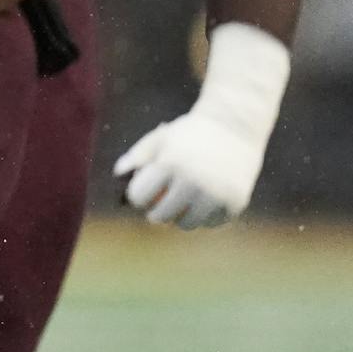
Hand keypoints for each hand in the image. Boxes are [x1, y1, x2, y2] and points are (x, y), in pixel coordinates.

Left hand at [114, 21, 288, 229]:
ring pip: (187, 224)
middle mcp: (194, 181)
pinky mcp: (235, 203)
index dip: (137, 197)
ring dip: (179, 219)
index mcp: (170, 163)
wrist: (234, 127)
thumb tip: (117, 174)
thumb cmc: (190, 133)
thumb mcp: (161, 137)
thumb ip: (138, 155)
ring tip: (178, 209)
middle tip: (156, 211)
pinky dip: (204, 218)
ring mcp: (216, 194)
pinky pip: (210, 223)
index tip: (141, 195)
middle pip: (161, 216)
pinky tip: (201, 206)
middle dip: (154, 214)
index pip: (140, 196)